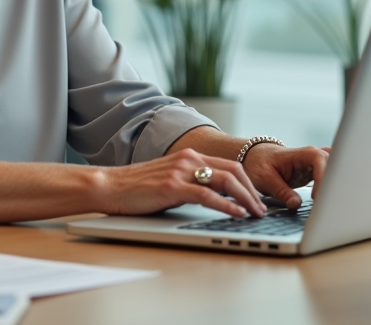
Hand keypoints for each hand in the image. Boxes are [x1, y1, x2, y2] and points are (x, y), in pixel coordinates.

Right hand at [98, 149, 267, 219]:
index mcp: (189, 156)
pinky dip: (226, 205)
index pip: (229, 165)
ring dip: (245, 198)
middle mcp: (188, 159)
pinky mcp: (173, 186)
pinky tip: (236, 213)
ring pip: (225, 180)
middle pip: (233, 171)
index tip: (256, 198)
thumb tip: (213, 198)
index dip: (248, 182)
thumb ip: (190, 183)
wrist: (110, 186)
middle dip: (252, 191)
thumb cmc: (137, 188)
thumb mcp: (170, 180)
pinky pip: (207, 195)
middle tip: (261, 208)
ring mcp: (181, 171)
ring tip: (254, 213)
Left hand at [240, 144, 329, 208]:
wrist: (256, 157)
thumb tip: (296, 204)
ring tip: (330, 203)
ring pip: (335, 169)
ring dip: (335, 184)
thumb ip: (282, 191)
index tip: (316, 196)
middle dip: (333, 182)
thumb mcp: (265, 179)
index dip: (322, 177)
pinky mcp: (314, 173)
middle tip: (328, 203)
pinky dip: (331, 187)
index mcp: (300, 154)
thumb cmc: (259, 164)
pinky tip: (329, 200)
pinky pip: (329, 176)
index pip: (319, 160)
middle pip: (333, 163)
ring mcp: (315, 164)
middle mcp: (311, 157)